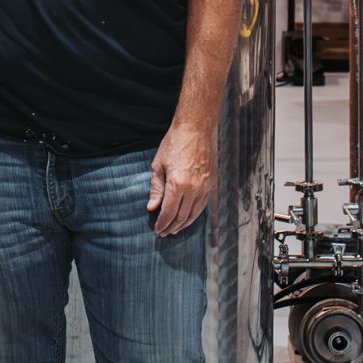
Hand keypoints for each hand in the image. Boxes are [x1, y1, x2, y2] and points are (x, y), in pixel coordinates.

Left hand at [147, 121, 214, 237]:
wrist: (195, 129)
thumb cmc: (174, 144)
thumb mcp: (158, 165)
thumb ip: (156, 189)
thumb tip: (152, 207)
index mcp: (177, 184)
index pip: (168, 212)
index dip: (162, 223)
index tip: (157, 230)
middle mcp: (193, 188)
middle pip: (181, 216)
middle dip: (171, 227)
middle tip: (164, 233)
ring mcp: (204, 187)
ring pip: (194, 214)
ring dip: (183, 224)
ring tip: (174, 229)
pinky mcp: (211, 184)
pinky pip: (202, 205)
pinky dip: (194, 215)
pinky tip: (187, 218)